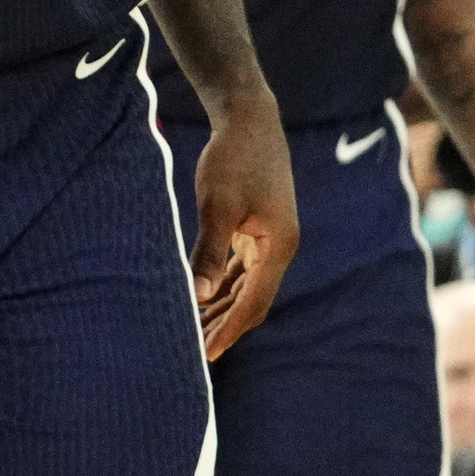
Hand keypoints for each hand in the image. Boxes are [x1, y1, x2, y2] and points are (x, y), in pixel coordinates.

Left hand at [190, 95, 297, 359]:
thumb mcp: (217, 205)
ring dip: (223, 307)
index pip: (252, 302)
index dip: (229, 329)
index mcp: (278, 247)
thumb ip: (208, 250)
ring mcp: (270, 238)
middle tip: (197, 353)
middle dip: (226, 325)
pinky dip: (222, 284)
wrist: (249, 120)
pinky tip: (203, 296)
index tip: (206, 355)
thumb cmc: (232, 159)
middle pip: (251, 299)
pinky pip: (240, 267)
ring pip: (245, 285)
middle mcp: (279, 248)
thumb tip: (199, 294)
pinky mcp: (257, 228)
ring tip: (195, 332)